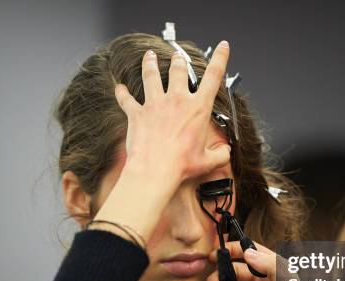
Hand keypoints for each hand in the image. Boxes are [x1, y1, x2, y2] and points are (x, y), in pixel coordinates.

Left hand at [92, 41, 230, 242]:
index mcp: (198, 108)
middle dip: (179, 60)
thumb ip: (220, 154)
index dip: (220, 58)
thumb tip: (225, 152)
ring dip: (150, 64)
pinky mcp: (137, 113)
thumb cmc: (181, 165)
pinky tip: (119, 88)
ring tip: (149, 56)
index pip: (214, 76)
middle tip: (177, 56)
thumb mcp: (208, 161)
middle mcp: (176, 100)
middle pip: (178, 70)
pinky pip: (126, 98)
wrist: (154, 170)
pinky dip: (122, 93)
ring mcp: (155, 104)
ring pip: (151, 75)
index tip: (222, 46)